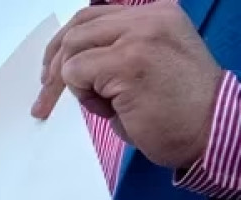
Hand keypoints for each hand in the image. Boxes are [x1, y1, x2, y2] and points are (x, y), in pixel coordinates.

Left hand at [32, 3, 223, 168]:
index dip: (65, 46)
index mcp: (156, 14)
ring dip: (75, 84)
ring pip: (73, 49)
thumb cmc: (177, 111)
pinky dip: (82, 95)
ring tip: (103, 105)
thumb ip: (114, 53)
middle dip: (54, 67)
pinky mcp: (128, 62)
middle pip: (77, 30)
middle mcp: (149, 17)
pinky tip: (110, 108)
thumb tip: (70, 65)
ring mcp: (139, 36)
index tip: (50, 75)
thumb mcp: (146, 67)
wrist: (209, 132)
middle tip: (44, 100)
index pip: (93, 17)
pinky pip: (77, 72)